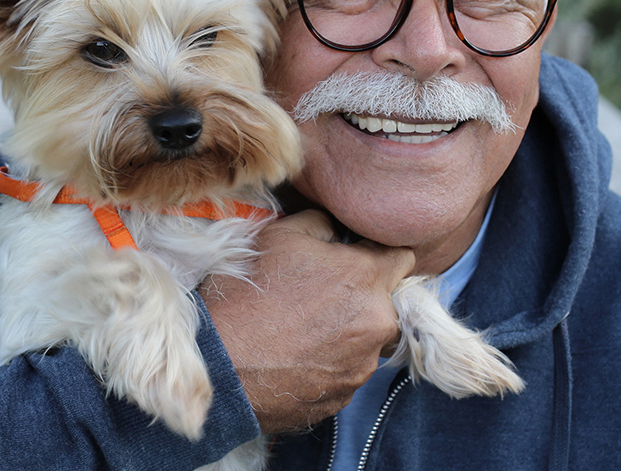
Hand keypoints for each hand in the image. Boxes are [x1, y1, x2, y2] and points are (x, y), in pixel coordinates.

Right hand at [201, 210, 415, 433]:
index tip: (354, 257)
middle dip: (361, 295)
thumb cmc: (246, 295)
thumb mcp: (280, 235)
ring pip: (368, 338)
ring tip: (301, 328)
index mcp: (367, 278)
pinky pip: (348, 369)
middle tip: (317, 294)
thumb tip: (337, 230)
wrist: (217, 365)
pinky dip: (330, 361)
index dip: (378, 253)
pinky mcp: (345, 396)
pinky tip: (296, 354)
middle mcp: (377, 323)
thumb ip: (322, 223)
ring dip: (347, 330)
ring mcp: (363, 365)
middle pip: (386, 301)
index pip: (402, 257)